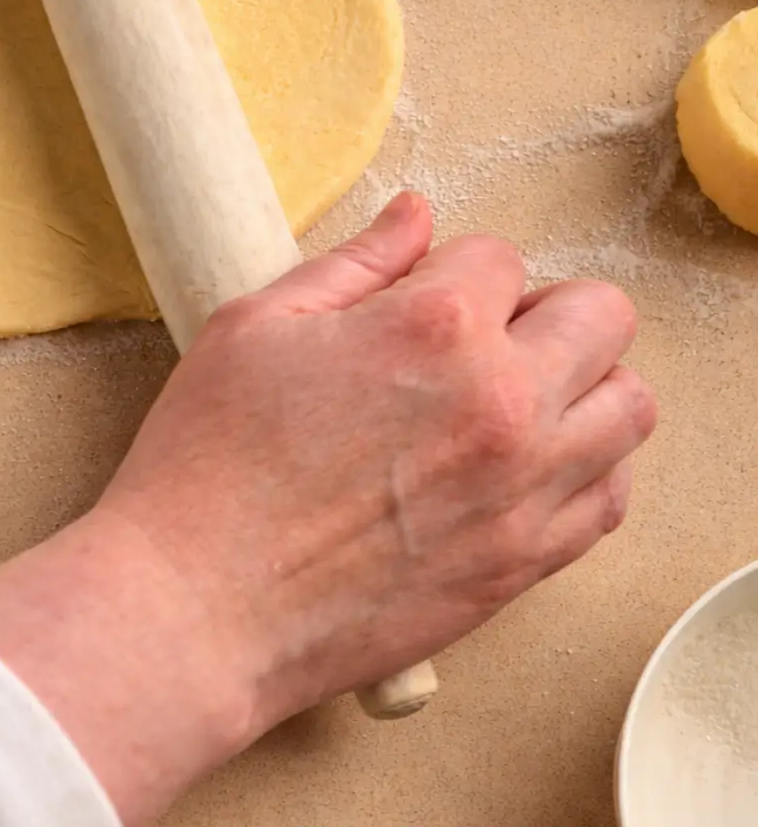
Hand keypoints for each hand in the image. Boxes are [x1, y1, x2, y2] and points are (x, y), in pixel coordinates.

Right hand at [0, 193, 655, 826]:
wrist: (198, 610)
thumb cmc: (208, 467)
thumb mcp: (257, 327)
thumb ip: (353, 264)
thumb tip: (415, 216)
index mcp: (435, 326)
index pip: (499, 255)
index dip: (452, 272)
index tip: (415, 305)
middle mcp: (503, 401)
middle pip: (600, 316)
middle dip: (543, 311)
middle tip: (482, 341)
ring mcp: (525, 488)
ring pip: (628, 405)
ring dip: (583, 386)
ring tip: (516, 402)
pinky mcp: (525, 563)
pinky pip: (612, 497)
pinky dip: (588, 470)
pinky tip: (525, 467)